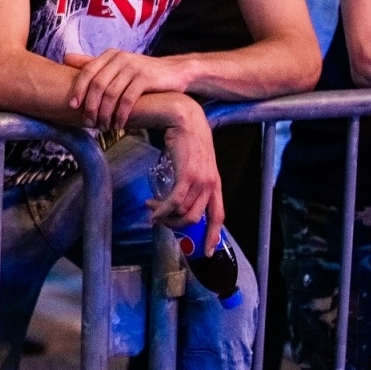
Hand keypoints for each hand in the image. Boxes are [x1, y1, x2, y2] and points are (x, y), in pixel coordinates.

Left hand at [63, 51, 191, 131]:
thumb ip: (94, 64)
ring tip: (103, 127)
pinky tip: (118, 125)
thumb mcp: (117, 66)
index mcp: (110, 55)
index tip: (72, 106)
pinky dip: (121, 114)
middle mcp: (120, 58)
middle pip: (97, 85)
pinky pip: (127, 99)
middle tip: (89, 123)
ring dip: (105, 114)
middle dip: (91, 106)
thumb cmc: (141, 73)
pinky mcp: (146, 78)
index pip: (87, 72)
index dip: (78, 90)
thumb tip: (65, 58)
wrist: (175, 72)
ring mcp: (133, 67)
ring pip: (111, 94)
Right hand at [149, 107, 224, 254]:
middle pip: (196, 219)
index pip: (218, 216)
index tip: (206, 251)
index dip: (213, 236)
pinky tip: (152, 207)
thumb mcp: (193, 161)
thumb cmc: (186, 137)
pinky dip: (162, 209)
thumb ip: (191, 178)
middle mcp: (210, 184)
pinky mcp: (187, 175)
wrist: (183, 118)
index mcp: (215, 183)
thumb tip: (178, 196)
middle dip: (177, 226)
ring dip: (165, 216)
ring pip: (183, 212)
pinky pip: (174, 201)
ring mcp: (200, 180)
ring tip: (152, 210)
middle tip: (161, 222)